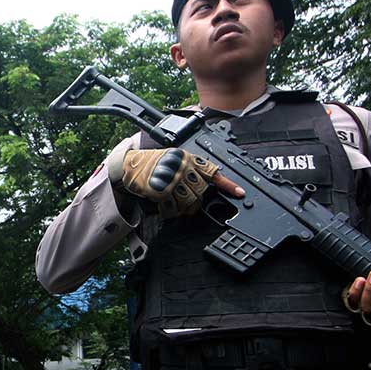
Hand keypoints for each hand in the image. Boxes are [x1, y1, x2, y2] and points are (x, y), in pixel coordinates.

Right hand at [120, 148, 243, 216]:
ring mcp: (172, 179)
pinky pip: (173, 208)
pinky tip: (165, 208)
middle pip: (202, 192)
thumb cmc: (152, 163)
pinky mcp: (161, 190)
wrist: (130, 164)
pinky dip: (170, 212)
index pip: (213, 172)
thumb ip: (190, 169)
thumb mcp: (174, 157)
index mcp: (189, 159)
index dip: (228, 184)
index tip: (240, 193)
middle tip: (189, 204)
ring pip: (190, 202)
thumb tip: (203, 186)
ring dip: (184, 208)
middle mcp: (183, 168)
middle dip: (198, 201)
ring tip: (176, 206)